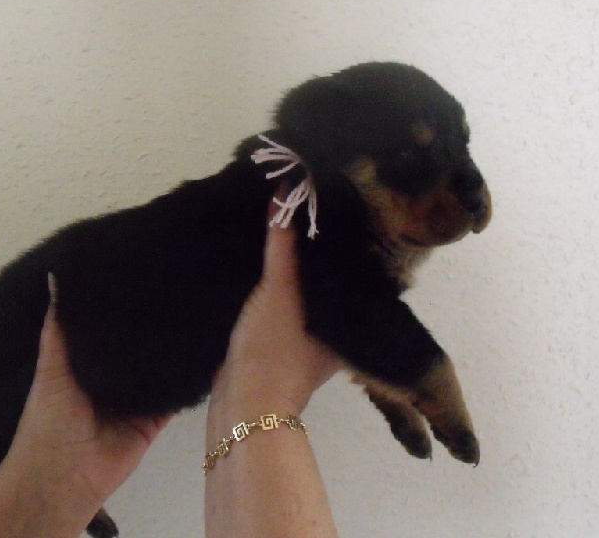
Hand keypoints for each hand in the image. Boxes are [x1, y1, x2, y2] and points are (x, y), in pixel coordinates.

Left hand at [0, 276, 170, 536]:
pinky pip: (174, 398)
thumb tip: (53, 275)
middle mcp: (109, 380)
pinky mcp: (153, 420)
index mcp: (83, 365)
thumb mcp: (50, 366)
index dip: (120, 307)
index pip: (105, 330)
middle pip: (135, 350)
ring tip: (196, 313)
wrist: (62, 477)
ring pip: (157, 371)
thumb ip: (57, 327)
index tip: (140, 273)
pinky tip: (205, 355)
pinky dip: (187, 382)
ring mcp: (133, 401)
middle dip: (151, 328)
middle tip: (178, 289)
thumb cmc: (48, 420)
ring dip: (172, 352)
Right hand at [209, 202, 341, 429]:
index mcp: (348, 316)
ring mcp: (304, 333)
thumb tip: (285, 192)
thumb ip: (283, 244)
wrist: (242, 406)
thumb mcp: (280, 290)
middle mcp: (333, 324)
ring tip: (284, 218)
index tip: (339, 200)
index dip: (348, 236)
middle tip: (307, 200)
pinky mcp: (276, 337)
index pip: (356, 267)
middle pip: (328, 274)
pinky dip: (273, 279)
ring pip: (302, 287)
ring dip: (292, 261)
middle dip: (316, 244)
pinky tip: (261, 255)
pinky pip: (280, 298)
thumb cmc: (274, 350)